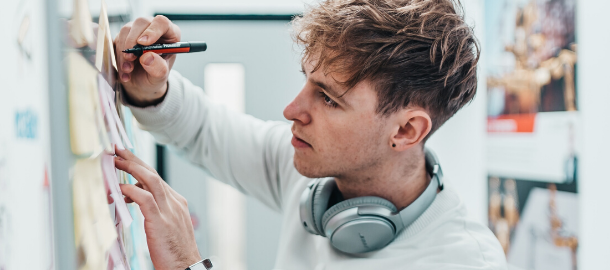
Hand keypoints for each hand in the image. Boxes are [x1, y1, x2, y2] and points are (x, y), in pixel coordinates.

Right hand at [114, 15, 180, 106]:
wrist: (142, 83)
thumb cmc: (155, 76)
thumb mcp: (160, 77)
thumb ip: (158, 68)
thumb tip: (147, 57)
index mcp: (169, 34)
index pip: (162, 22)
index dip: (152, 30)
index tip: (143, 43)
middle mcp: (152, 28)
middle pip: (141, 23)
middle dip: (133, 41)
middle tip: (130, 58)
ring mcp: (137, 31)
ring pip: (126, 31)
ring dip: (124, 51)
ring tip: (128, 70)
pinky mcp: (123, 37)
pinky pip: (116, 40)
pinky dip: (117, 57)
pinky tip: (124, 72)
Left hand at [114, 146, 200, 269]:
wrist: (186, 267)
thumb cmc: (175, 252)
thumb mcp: (165, 226)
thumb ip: (154, 210)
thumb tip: (133, 197)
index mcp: (176, 203)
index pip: (156, 178)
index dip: (140, 166)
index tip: (126, 158)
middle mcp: (174, 202)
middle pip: (153, 173)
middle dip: (134, 160)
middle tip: (118, 150)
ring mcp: (169, 210)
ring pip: (151, 180)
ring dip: (132, 168)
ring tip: (116, 161)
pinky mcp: (161, 221)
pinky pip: (146, 199)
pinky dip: (132, 191)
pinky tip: (121, 189)